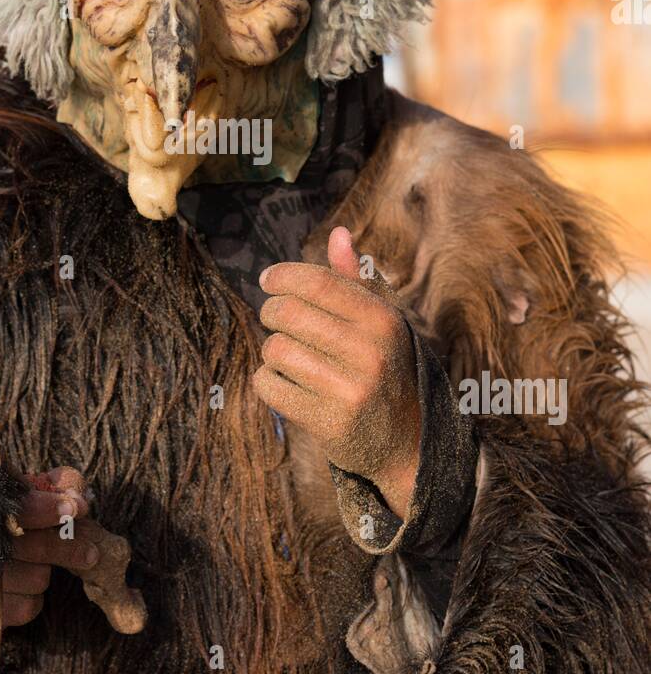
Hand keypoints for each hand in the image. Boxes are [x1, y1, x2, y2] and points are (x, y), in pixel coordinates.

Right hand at [0, 467, 99, 650]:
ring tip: (31, 565)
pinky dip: (31, 599)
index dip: (48, 507)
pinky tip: (17, 588)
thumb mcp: (10, 493)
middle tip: (92, 552)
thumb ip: (47, 484)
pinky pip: (27, 608)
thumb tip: (78, 492)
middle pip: (34, 547)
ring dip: (43, 573)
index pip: (16, 506)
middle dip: (68, 547)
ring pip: (37, 579)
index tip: (76, 508)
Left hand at [253, 226, 420, 520]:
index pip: (319, 282)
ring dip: (272, 351)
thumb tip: (338, 232)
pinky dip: (268, 381)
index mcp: (382, 320)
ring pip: (275, 350)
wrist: (405, 441)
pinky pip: (269, 386)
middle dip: (271, 312)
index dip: (284, 276)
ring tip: (289, 356)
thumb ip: (354, 279)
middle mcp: (370, 352)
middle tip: (276, 319)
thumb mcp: (378, 322)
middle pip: (288, 313)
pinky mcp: (329, 422)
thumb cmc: (383, 368)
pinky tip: (287, 383)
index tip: (268, 280)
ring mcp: (350, 390)